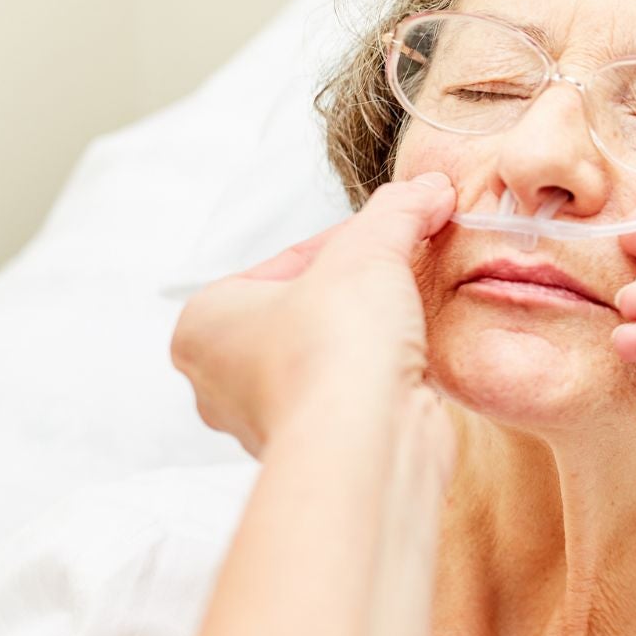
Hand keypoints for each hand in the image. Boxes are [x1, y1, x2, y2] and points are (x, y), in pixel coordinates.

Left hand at [171, 173, 455, 456]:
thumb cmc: (334, 351)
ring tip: (414, 313)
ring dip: (374, 333)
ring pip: (330, 353)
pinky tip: (413, 360)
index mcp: (204, 323)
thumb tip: (431, 187)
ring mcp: (270, 419)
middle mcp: (224, 378)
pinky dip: (383, 376)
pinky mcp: (320, 448)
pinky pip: (353, 395)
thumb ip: (398, 212)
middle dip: (360, 288)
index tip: (398, 229)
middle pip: (307, 306)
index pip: (287, 260)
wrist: (367, 446)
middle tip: (405, 266)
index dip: (353, 240)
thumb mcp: (368, 251)